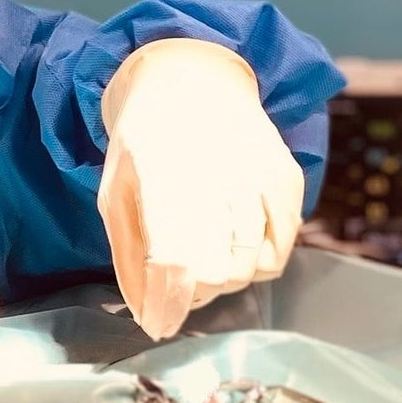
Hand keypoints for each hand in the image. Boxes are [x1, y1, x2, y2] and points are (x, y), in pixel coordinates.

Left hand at [98, 40, 303, 341]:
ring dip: (223, 281)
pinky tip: (232, 246)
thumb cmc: (144, 142)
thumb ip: (127, 254)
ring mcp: (257, 174)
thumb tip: (144, 314)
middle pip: (217, 269)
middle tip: (176, 284)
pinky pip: (279, 250)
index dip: (168, 301)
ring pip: (250, 266)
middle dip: (192, 293)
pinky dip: (255, 264)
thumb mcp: (115, 188)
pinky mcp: (286, 179)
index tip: (158, 323)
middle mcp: (216, 172)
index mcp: (160, 172)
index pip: (173, 256)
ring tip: (200, 261)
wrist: (191, 79)